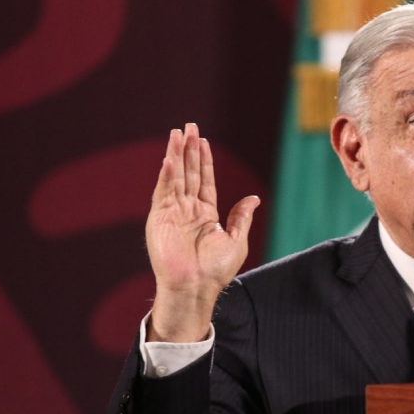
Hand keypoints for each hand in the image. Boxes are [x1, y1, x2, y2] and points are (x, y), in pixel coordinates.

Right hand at [146, 123, 259, 341]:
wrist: (195, 287)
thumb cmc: (215, 270)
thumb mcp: (236, 241)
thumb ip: (241, 217)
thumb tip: (254, 199)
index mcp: (205, 214)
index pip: (205, 180)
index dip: (205, 160)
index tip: (203, 141)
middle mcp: (188, 210)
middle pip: (189, 173)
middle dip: (189, 150)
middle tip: (189, 126)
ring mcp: (172, 213)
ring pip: (175, 177)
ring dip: (176, 155)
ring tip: (177, 134)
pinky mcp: (159, 219)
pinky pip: (163, 192)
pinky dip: (166, 175)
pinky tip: (169, 159)